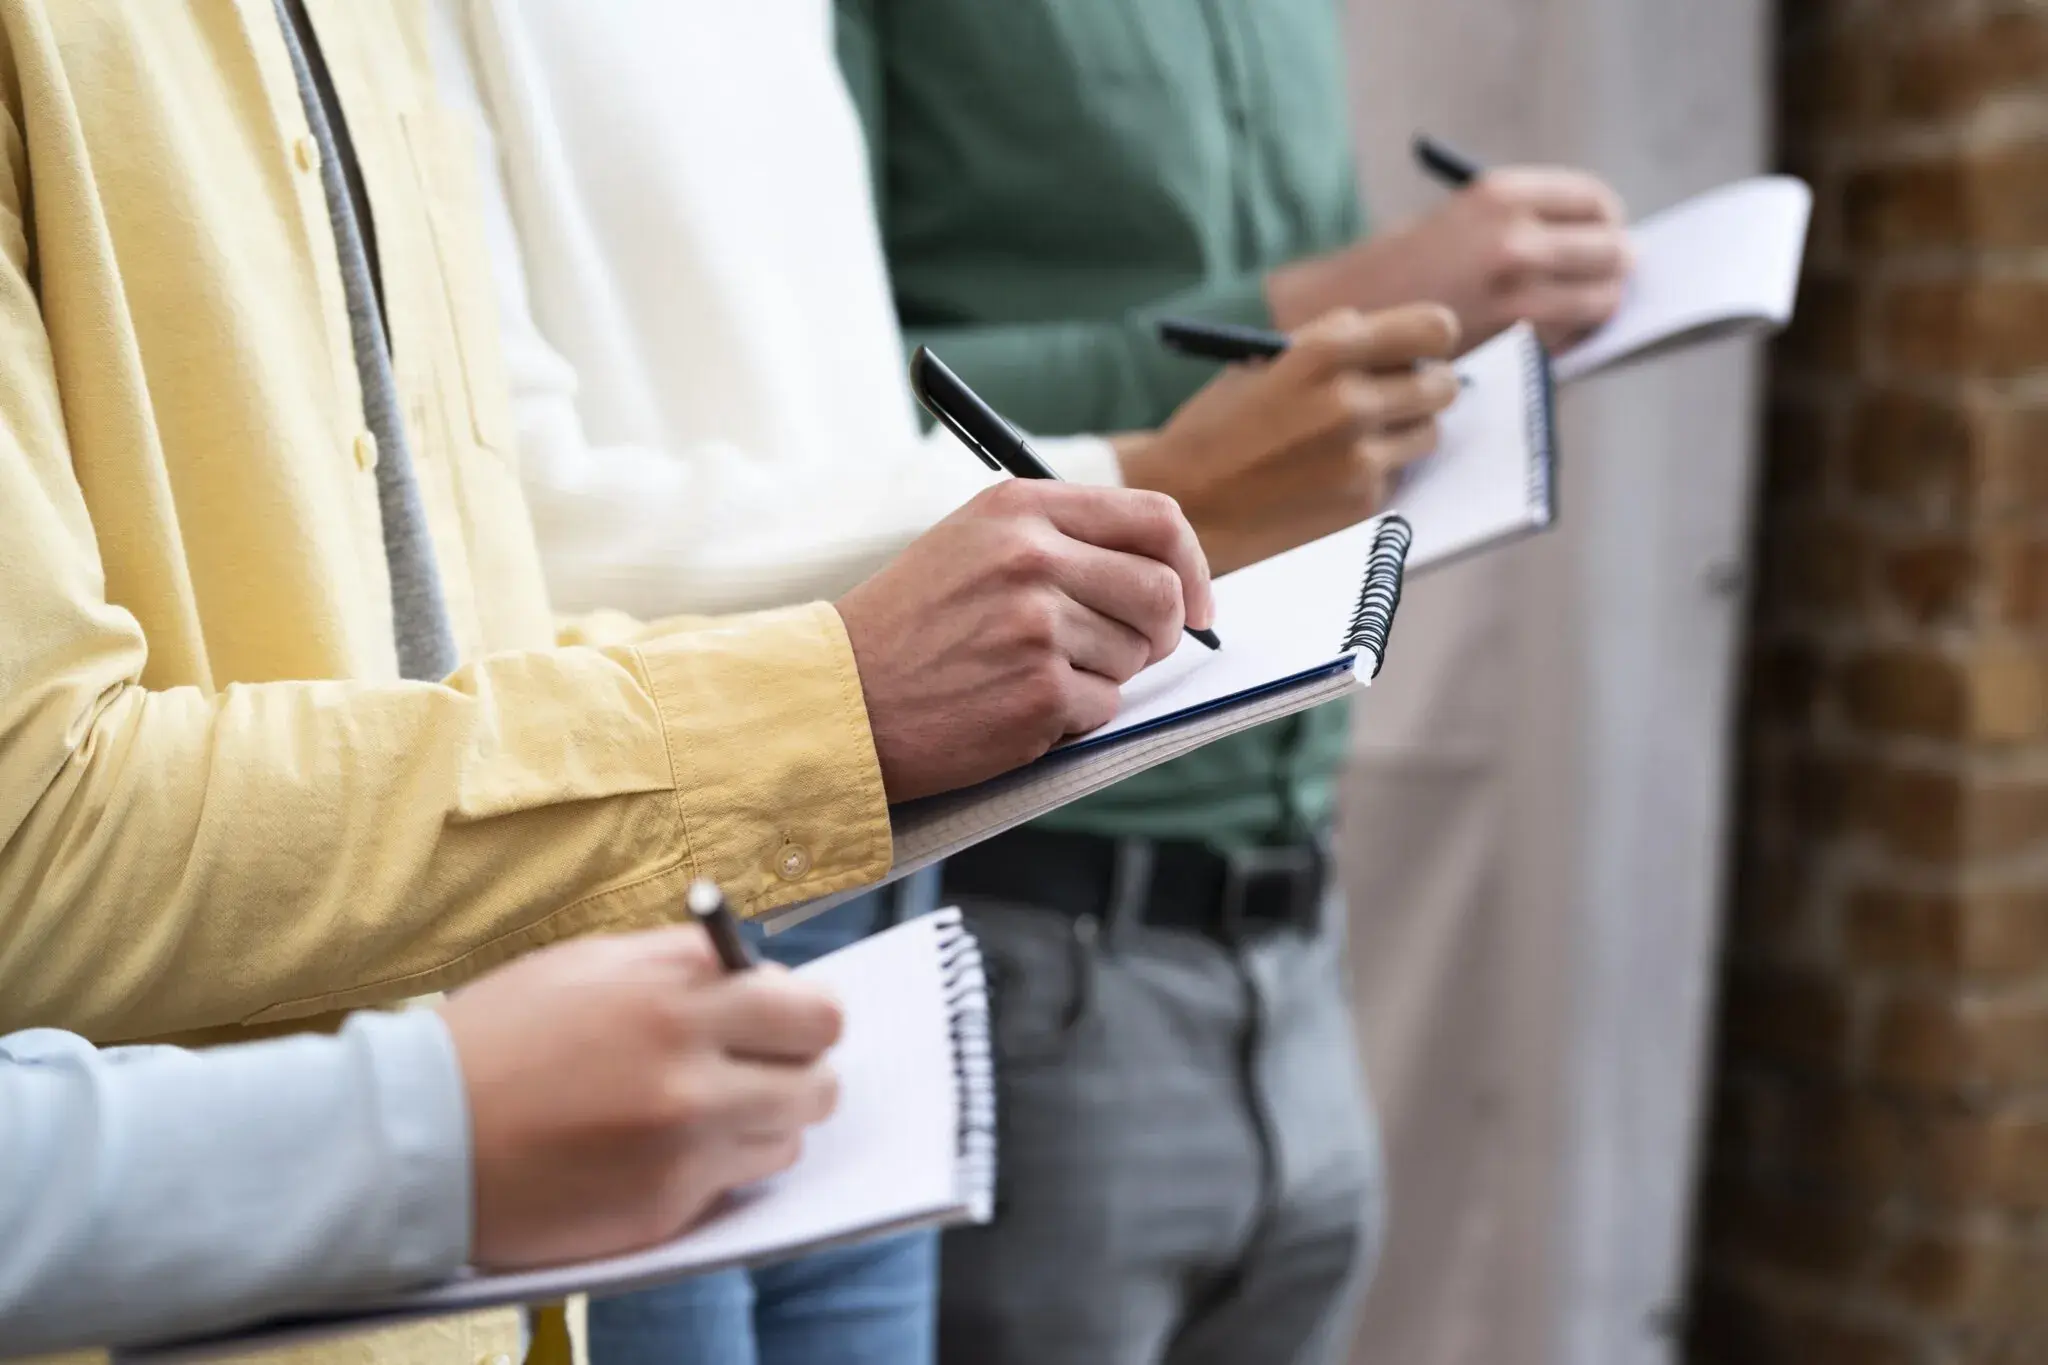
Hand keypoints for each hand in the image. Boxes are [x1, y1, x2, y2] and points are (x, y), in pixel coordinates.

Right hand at [438, 927, 842, 1269]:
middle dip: (799, 1071)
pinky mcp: (664, 1208)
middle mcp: (690, 1067)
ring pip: (790, 1135)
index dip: (803, 1016)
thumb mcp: (591, 965)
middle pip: (820, 1076)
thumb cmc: (499, 1039)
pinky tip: (667, 1149)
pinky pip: (738, 1184)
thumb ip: (685, 965)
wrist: (414, 1137)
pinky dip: (718, 1169)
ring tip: (704, 1112)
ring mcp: (681, 1144)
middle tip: (763, 1070)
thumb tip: (760, 977)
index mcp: (675, 992)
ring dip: (763, 1124)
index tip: (785, 1022)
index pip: (811, 1008)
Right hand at [836, 480, 1212, 801]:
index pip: (1155, 519)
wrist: (839, 699)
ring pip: (1133, 655)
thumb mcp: (972, 544)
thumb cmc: (908, 626)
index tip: (1199, 603)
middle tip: (1130, 651)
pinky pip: (1103, 706)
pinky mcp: (1039, 693)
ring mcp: (1037, 627)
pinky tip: (1015, 707)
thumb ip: (1061, 540)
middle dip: (1161, 632)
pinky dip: (1072, 718)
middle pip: (1161, 592)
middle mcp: (1032, 558)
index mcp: (1020, 509)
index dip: (1193, 565)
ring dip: (1101, 677)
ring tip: (1032, 675)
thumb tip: (1164, 571)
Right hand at [1118, 305, 1460, 575]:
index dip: (1432, 339)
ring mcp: (1361, 457)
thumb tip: (1406, 342)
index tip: (1422, 349)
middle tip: (1402, 394)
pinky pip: (1396, 475)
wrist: (1183, 501)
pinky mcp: (1361, 502)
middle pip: (1443, 384)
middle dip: (1425, 387)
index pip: (1434, 329)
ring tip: (1356, 437)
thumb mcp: (1269, 360)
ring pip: (1428, 434)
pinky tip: (1328, 474)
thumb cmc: (1221, 425)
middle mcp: (1352, 401)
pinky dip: (1374, 472)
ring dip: (1404, 432)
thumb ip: (1337, 343)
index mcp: (1326, 350)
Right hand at [1268, 168, 1630, 351]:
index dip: (1608, 221)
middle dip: (1615, 267)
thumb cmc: (1395, 271)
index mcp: (1500, 195)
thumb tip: (1598, 245)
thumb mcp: (1457, 219)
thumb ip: (1522, 224)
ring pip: (1598, 306)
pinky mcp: (1510, 348)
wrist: (1338, 319)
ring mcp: (1516, 299)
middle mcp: (1515, 242)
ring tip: (1572, 312)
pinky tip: (1535, 340)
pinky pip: (1567, 345)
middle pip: (1612, 253)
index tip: (1606, 235)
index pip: (1596, 201)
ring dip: (1595, 310)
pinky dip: (1564, 343)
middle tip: (1607, 278)